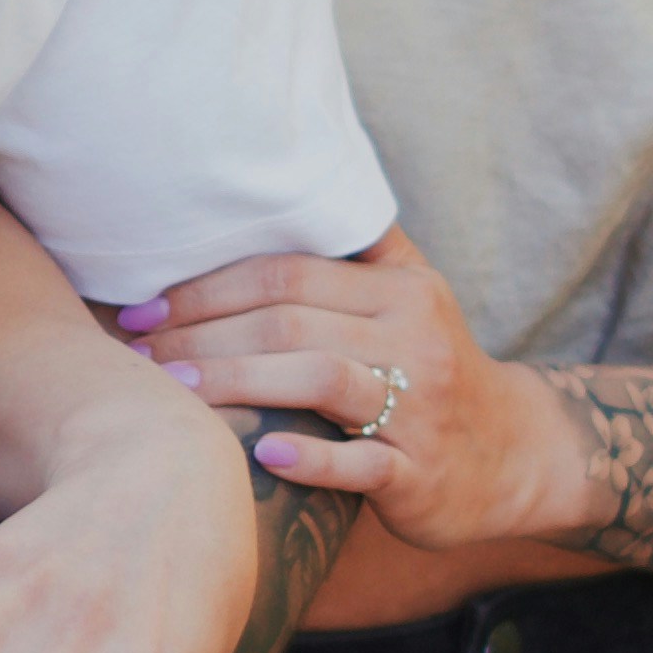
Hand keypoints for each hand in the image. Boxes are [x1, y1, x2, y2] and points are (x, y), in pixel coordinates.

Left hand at [124, 232, 584, 566]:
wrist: (517, 457)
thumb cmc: (437, 372)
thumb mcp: (416, 298)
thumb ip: (363, 249)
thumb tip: (298, 178)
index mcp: (401, 291)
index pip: (289, 274)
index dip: (209, 288)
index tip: (142, 307)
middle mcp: (413, 340)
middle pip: (291, 323)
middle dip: (201, 336)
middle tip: (135, 353)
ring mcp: (420, 409)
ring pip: (321, 380)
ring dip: (238, 384)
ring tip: (174, 394)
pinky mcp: (421, 474)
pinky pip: (363, 462)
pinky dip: (313, 457)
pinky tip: (263, 453)